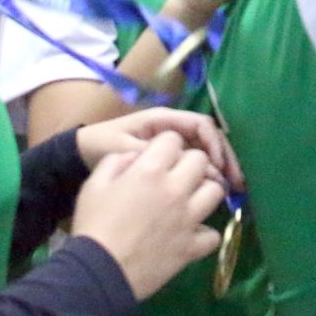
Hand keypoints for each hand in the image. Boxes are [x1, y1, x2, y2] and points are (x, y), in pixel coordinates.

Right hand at [71, 134, 227, 299]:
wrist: (97, 273)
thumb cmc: (93, 226)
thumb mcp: (93, 185)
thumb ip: (116, 162)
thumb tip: (135, 157)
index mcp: (150, 171)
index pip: (173, 139)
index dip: (165, 145)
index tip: (158, 157)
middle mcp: (176, 189)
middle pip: (201, 160)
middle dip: (189, 163)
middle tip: (176, 176)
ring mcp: (188, 219)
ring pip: (216, 191)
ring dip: (204, 192)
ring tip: (190, 201)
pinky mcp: (192, 247)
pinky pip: (213, 235)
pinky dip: (204, 234)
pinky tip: (191, 235)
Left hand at [77, 107, 242, 191]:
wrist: (79, 155)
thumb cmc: (100, 146)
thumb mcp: (122, 149)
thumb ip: (150, 155)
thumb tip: (183, 165)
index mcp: (163, 120)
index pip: (200, 125)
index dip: (213, 145)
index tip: (217, 168)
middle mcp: (172, 129)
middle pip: (209, 138)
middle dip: (225, 158)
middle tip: (236, 183)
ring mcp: (172, 145)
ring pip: (205, 152)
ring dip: (220, 169)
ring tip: (232, 190)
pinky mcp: (168, 161)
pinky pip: (194, 164)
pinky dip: (207, 177)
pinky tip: (213, 195)